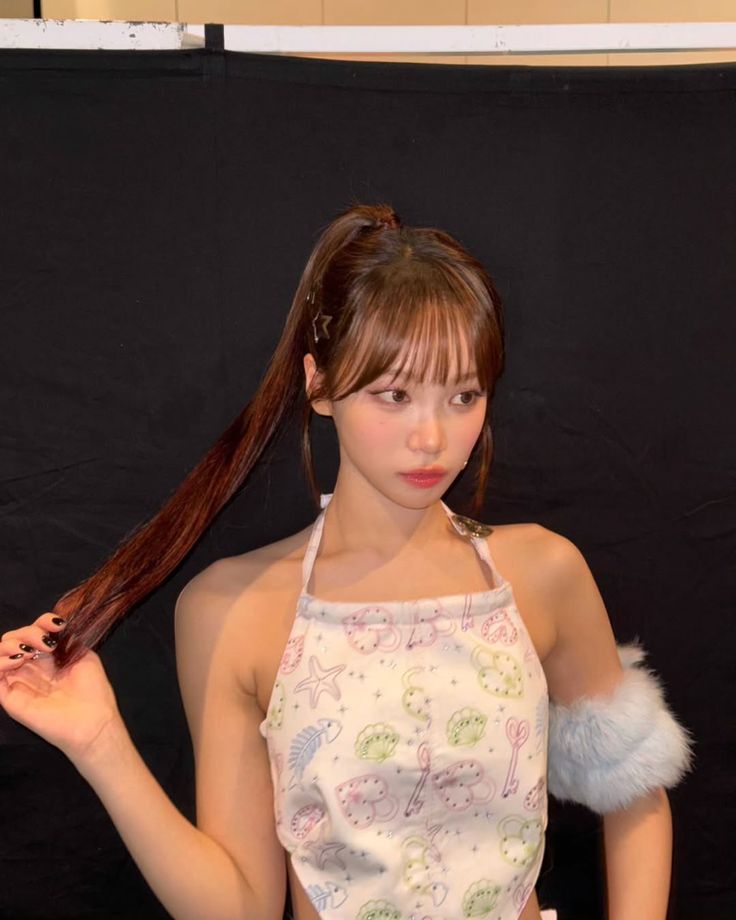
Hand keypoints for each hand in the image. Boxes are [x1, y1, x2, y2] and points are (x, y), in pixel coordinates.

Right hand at [0, 612, 120, 761]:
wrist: (92, 721)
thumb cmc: (93, 691)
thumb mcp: (84, 657)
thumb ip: (66, 641)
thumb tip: (53, 628)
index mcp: (48, 658)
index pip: (33, 631)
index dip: (42, 622)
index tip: (58, 625)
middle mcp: (30, 668)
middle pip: (13, 639)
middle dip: (28, 633)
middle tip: (47, 644)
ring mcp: (18, 682)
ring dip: (11, 644)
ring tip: (29, 652)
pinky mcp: (9, 698)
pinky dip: (0, 662)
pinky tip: (18, 660)